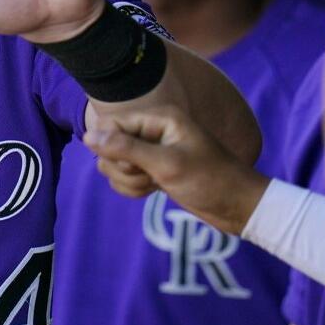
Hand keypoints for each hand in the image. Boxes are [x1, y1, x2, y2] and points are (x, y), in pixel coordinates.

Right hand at [83, 108, 267, 236]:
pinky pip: (123, 177)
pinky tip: (154, 191)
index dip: (113, 148)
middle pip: (107, 146)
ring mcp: (149, 150)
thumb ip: (125, 149)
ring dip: (128, 182)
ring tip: (155, 185)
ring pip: (113, 165)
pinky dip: (133, 189)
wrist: (236, 206)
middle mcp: (151, 130)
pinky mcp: (150, 169)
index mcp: (158, 118)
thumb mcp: (166, 164)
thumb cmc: (209, 180)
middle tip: (151, 176)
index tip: (136, 164)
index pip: (109, 124)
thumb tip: (87, 136)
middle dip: (123, 169)